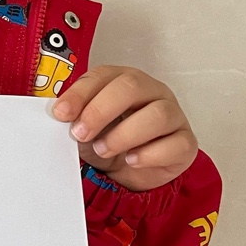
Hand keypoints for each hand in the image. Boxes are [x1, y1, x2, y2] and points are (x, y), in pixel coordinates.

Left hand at [52, 65, 197, 191]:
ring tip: (103, 150)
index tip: (61, 113)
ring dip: (123, 135)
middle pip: (132, 86)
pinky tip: (130, 160)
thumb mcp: (86, 126)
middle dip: (100, 110)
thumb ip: (74, 116)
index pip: (103, 75)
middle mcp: (152, 91)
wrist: (130, 170)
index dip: (80, 93)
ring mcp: (173, 115)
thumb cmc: (108, 139)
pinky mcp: (185, 142)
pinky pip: (175, 144)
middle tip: (80, 133)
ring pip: (157, 115)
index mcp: (124, 80)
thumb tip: (60, 115)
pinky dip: (148, 155)